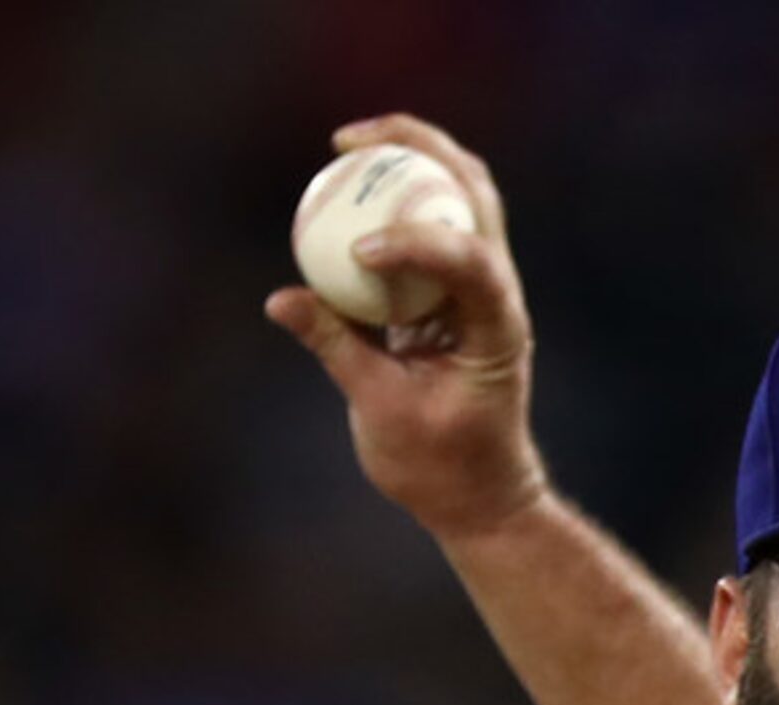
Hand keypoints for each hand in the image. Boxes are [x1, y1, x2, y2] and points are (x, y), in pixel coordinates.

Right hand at [264, 114, 549, 538]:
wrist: (477, 492)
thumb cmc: (442, 466)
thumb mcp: (383, 412)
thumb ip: (337, 350)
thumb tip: (281, 298)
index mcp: (497, 330)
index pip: (472, 263)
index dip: (420, 242)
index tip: (361, 250)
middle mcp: (496, 297)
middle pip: (474, 195)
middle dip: (422, 150)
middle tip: (352, 138)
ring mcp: (477, 289)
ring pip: (455, 198)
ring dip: (408, 159)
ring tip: (344, 143)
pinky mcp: (449, 293)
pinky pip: (422, 228)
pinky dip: (385, 202)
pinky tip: (336, 188)